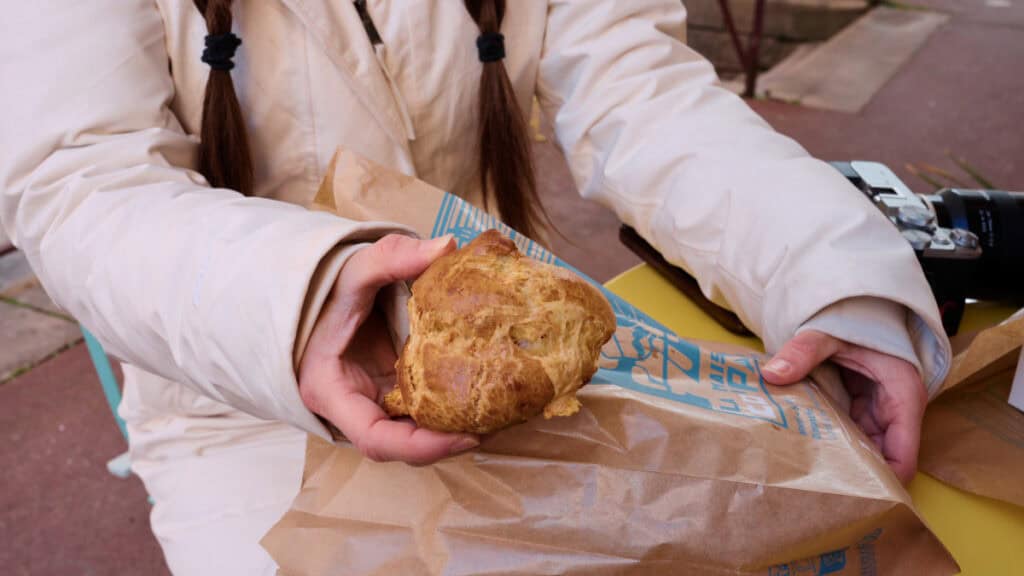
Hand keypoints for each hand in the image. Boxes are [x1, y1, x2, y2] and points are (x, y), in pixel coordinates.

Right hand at [298, 234, 478, 464]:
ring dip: (455, 427)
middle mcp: (354, 407)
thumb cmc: (326, 289)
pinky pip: (422, 409)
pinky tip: (484, 391)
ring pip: (416, 431)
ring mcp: (375, 402)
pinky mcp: (392, 392)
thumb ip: (391, 257)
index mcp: (332, 392)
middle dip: (449, 440)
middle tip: (497, 422)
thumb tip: (447, 247)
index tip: (467, 436)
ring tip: (500, 411)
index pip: (376, 440)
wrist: (320, 292)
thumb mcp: (351, 270)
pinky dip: (451, 406)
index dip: (421, 447)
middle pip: (403, 444)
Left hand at [762, 330, 925, 483]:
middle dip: (853, 475)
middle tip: (814, 487)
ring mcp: (877, 413)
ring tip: (803, 473)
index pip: (904, 457)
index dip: (881, 480)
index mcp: (903, 397)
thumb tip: (772, 374)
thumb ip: (804, 351)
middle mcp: (895, 412)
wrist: (861, 308)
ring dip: (838, 460)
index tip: (846, 492)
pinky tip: (802, 449)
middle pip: (880, 461)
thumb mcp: (830, 333)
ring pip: (862, 451)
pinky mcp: (860, 411)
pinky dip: (829, 442)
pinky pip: (848, 435)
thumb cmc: (857, 319)